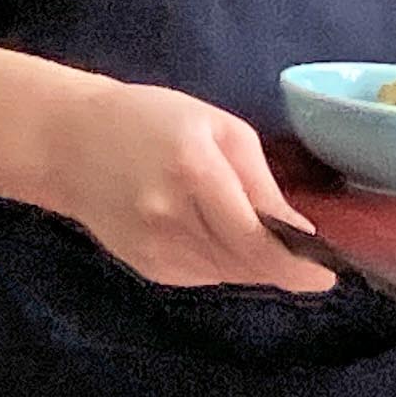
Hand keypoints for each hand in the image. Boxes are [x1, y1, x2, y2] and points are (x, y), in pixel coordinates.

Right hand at [37, 80, 332, 293]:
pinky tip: (208, 230)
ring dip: (252, 261)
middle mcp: (172, 219)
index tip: (329, 274)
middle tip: (301, 250)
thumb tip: (302, 234)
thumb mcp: (219, 130)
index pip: (257, 242)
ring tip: (244, 226)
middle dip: (283, 263)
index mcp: (195, 174)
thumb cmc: (150, 121)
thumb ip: (262, 183)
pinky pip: (205, 275)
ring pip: (230, 275)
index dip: (298, 267)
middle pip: (249, 265)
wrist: (66, 141)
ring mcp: (155, 248)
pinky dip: (222, 261)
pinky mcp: (146, 266)